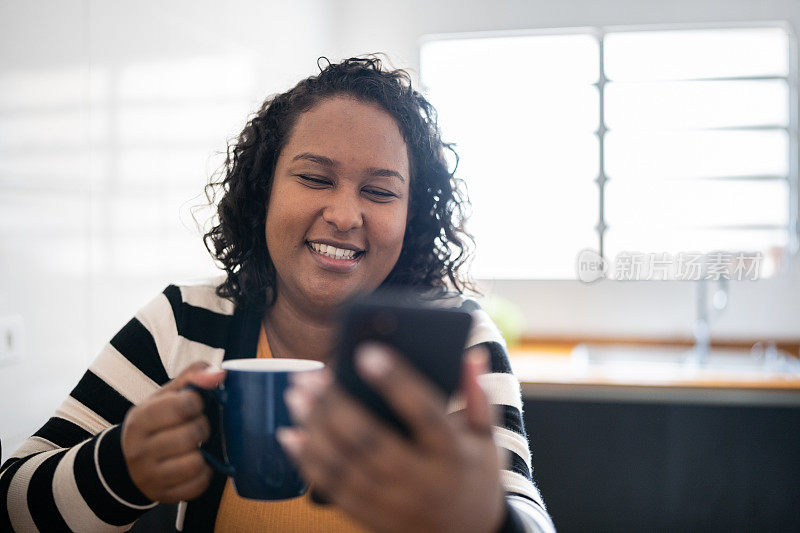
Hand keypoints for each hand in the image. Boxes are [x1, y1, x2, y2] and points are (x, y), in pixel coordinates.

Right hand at [121, 361, 224, 502]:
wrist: (127, 462)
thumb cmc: (155, 422)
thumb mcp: (165, 395)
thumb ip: (193, 377)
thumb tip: (219, 374)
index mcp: (140, 419)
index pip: (183, 405)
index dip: (197, 402)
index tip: (194, 405)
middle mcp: (140, 450)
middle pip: (192, 435)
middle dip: (202, 427)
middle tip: (197, 426)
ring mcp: (150, 477)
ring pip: (195, 463)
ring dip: (204, 453)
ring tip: (196, 446)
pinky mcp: (164, 496)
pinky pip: (198, 486)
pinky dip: (204, 474)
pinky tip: (197, 464)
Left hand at [278, 344, 504, 532]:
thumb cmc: (475, 473)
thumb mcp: (486, 437)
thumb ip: (478, 394)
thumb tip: (471, 351)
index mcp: (453, 454)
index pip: (426, 413)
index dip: (396, 382)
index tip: (366, 352)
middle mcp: (422, 482)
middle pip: (372, 441)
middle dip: (336, 406)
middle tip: (310, 375)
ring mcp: (393, 503)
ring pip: (345, 466)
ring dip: (314, 429)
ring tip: (296, 395)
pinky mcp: (371, 517)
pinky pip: (332, 489)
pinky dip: (307, 461)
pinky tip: (290, 434)